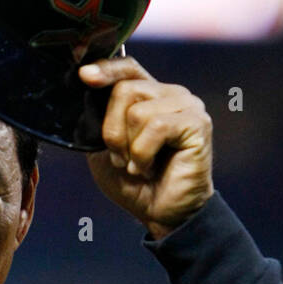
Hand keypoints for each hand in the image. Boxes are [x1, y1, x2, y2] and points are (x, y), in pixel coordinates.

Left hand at [79, 56, 213, 238]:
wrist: (161, 214)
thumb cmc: (134, 182)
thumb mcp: (104, 149)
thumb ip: (96, 120)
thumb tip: (84, 89)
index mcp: (150, 96)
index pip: (127, 68)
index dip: (105, 69)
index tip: (84, 76)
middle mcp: (171, 95)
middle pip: (125, 90)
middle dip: (112, 131)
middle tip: (122, 158)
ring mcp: (188, 106)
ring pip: (138, 111)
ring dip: (129, 148)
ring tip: (138, 166)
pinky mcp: (198, 124)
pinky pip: (156, 126)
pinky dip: (143, 154)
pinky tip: (149, 169)